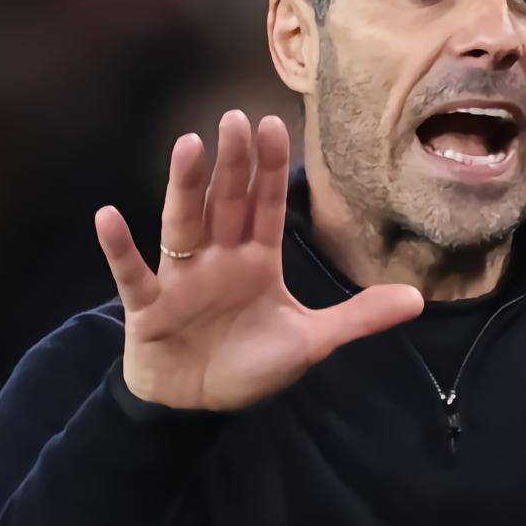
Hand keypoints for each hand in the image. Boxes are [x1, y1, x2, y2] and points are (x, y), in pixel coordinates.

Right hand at [94, 110, 423, 410]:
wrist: (196, 407)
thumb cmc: (248, 365)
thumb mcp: (310, 342)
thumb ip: (358, 318)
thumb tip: (417, 301)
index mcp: (255, 261)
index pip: (266, 207)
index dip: (270, 170)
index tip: (272, 124)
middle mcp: (218, 260)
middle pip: (226, 204)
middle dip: (232, 164)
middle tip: (234, 117)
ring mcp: (181, 279)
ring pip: (183, 224)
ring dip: (184, 187)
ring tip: (187, 145)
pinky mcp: (149, 306)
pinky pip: (133, 273)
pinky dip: (121, 248)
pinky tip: (108, 217)